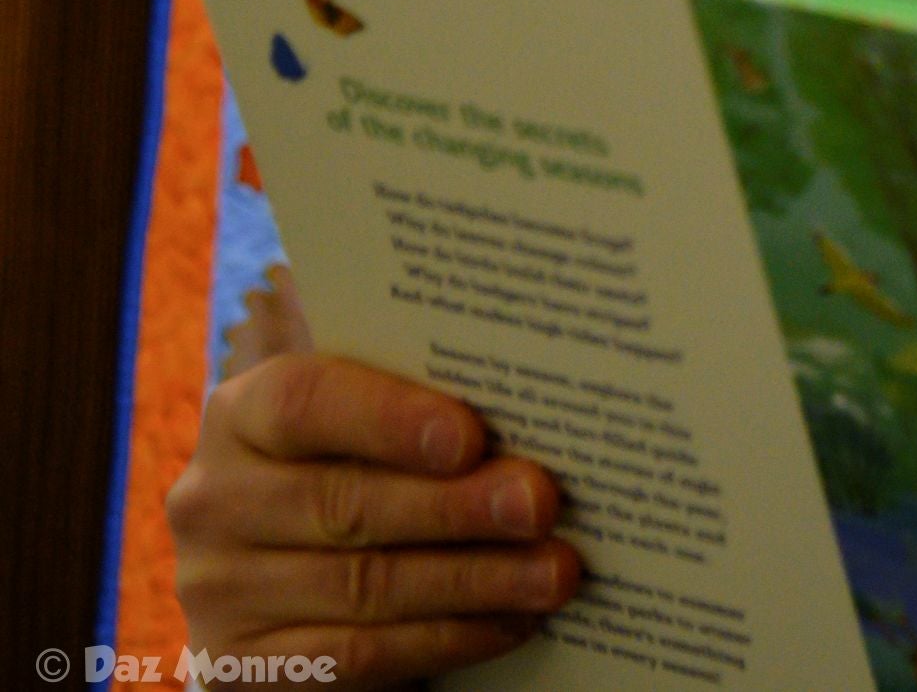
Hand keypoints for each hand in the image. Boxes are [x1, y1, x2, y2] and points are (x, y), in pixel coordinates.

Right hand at [167, 353, 578, 688]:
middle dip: (456, 506)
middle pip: (344, 501)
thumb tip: (539, 419)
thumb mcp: (365, 438)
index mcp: (241, 416)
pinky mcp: (237, 666)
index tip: (470, 436)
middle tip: (540, 503)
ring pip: (362, 584)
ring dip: (474, 579)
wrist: (285, 590)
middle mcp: (213, 499)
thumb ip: (423, 419)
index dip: (388, 418)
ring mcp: (217, 589)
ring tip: (554, 571)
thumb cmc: (354, 478)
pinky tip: (512, 621)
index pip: (303, 402)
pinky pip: (358, 654)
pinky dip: (447, 637)